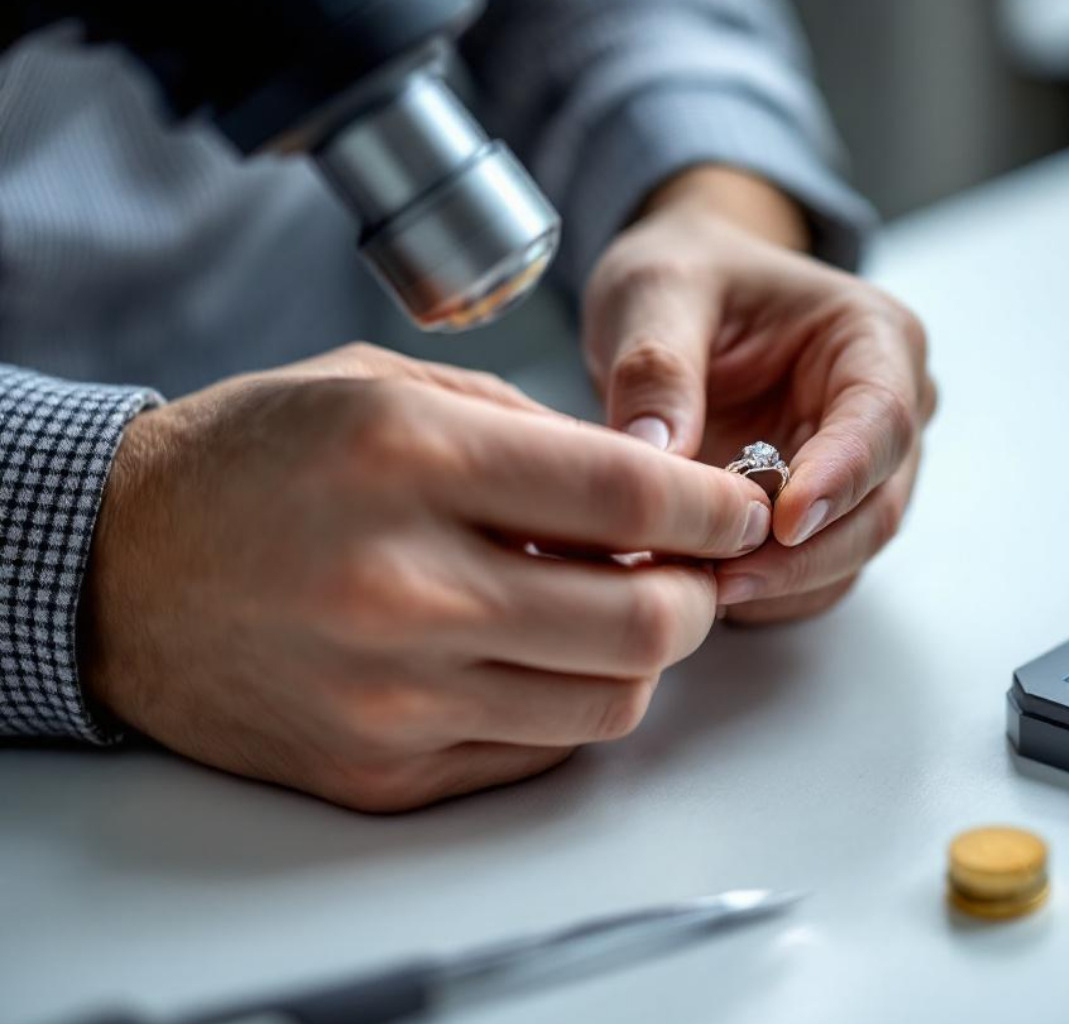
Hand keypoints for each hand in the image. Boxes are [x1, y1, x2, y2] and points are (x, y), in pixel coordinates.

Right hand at [81, 343, 771, 810]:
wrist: (118, 568)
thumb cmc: (256, 461)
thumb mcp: (389, 390)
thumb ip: (533, 435)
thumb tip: (653, 492)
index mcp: (410, 459)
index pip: (629, 498)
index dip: (714, 506)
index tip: (740, 507)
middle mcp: (404, 587)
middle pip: (643, 622)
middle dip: (699, 595)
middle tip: (691, 570)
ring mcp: (392, 697)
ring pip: (608, 702)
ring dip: (641, 656)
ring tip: (613, 609)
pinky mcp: (381, 772)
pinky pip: (537, 752)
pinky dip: (566, 703)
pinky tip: (536, 654)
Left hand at [583, 167, 935, 623]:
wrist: (679, 297)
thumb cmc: (684, 276)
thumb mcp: (652, 291)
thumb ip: (656, 366)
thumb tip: (657, 454)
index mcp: (873, 336)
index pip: (881, 420)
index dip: (838, 479)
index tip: (782, 525)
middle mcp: (891, 409)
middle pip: (878, 506)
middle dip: (802, 554)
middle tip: (718, 579)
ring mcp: (865, 470)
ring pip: (850, 554)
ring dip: (780, 583)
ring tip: (695, 588)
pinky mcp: (827, 516)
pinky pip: (812, 576)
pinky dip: (766, 593)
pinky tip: (702, 589)